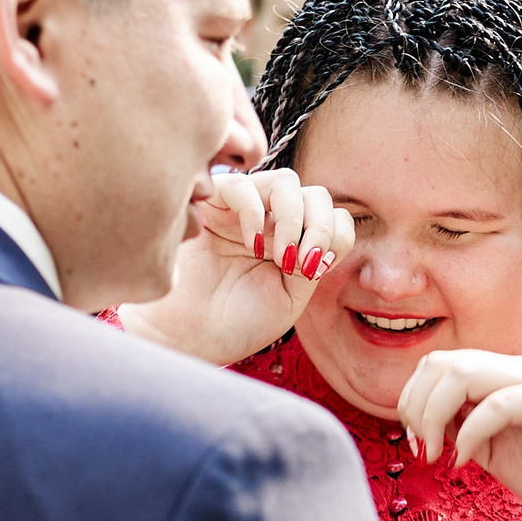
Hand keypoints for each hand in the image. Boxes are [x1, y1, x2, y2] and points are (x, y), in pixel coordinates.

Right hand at [117, 167, 350, 365]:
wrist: (186, 339)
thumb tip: (325, 233)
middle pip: (316, 194)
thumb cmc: (234, 323)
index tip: (317, 270)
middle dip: (320, 227)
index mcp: (294, 243)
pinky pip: (242, 184)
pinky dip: (255, 211)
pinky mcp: (208, 203)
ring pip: (287, 181)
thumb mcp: (290, 295)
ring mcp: (240, 210)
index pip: (333, 216)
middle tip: (301, 263)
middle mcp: (270, 221)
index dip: (335, 236)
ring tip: (279, 254)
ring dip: (294, 217)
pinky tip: (250, 243)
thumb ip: (312, 260)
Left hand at [397, 350, 521, 520]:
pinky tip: (466, 462)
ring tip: (436, 455)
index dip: (411, 401)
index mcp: (499, 378)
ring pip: (464, 373)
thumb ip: (459, 428)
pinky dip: (469, 433)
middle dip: (416, 406)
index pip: (437, 365)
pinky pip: (497, 404)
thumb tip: (422, 421)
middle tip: (421, 450)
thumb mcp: (490, 451)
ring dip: (434, 415)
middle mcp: (515, 371)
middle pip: (442, 362)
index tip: (415, 444)